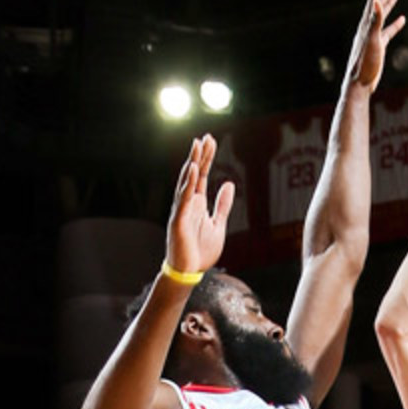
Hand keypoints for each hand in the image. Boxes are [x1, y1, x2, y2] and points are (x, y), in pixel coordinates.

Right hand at [166, 135, 234, 272]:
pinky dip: (188, 184)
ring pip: (187, 182)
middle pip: (194, 174)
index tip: (211, 141)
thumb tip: (228, 184)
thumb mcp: (218, 224)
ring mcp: (182, 210)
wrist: (189, 271)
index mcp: (197, 203)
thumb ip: (222, 204)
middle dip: (200, 155)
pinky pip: (184, 199)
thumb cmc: (200, 250)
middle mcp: (188, 203)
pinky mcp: (179, 220)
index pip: (202, 175)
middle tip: (205, 137)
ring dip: (192, 164)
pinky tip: (193, 170)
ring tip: (197, 146)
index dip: (207, 158)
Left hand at [346, 0, 405, 92]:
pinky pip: (388, 31)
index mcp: (365, 25)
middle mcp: (368, 29)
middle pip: (377, 4)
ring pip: (382, 16)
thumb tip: (375, 2)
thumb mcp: (372, 41)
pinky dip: (395, 24)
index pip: (374, 1)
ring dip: (388, 3)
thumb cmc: (365, 64)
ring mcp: (373, 37)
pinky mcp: (378, 47)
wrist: (360, 84)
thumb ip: (374, 21)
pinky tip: (402, 20)